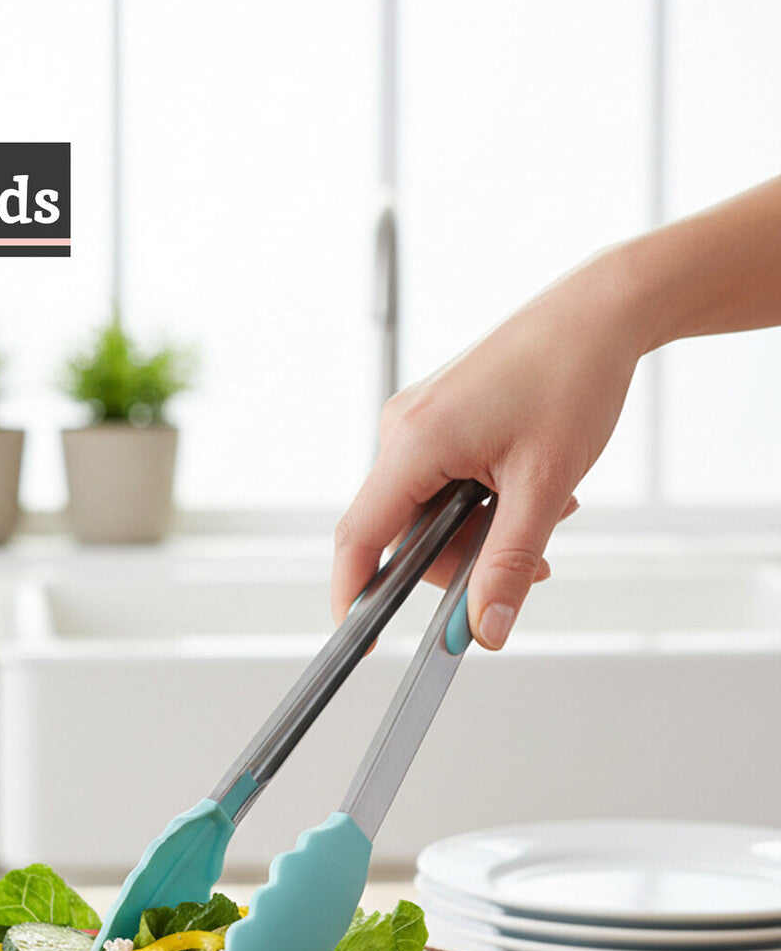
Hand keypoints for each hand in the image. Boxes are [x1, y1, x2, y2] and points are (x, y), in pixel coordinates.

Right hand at [332, 248, 643, 648]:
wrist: (598, 312)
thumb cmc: (572, 375)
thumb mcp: (545, 486)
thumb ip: (510, 565)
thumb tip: (486, 628)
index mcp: (414, 441)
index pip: (360, 535)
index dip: (353, 593)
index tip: (358, 638)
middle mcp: (402, 429)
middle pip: (404, 532)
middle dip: (463, 559)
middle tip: (529, 565)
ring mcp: (416, 422)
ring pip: (430, 511)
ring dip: (483, 529)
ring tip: (544, 507)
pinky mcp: (435, 419)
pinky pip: (441, 482)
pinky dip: (481, 500)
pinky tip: (526, 486)